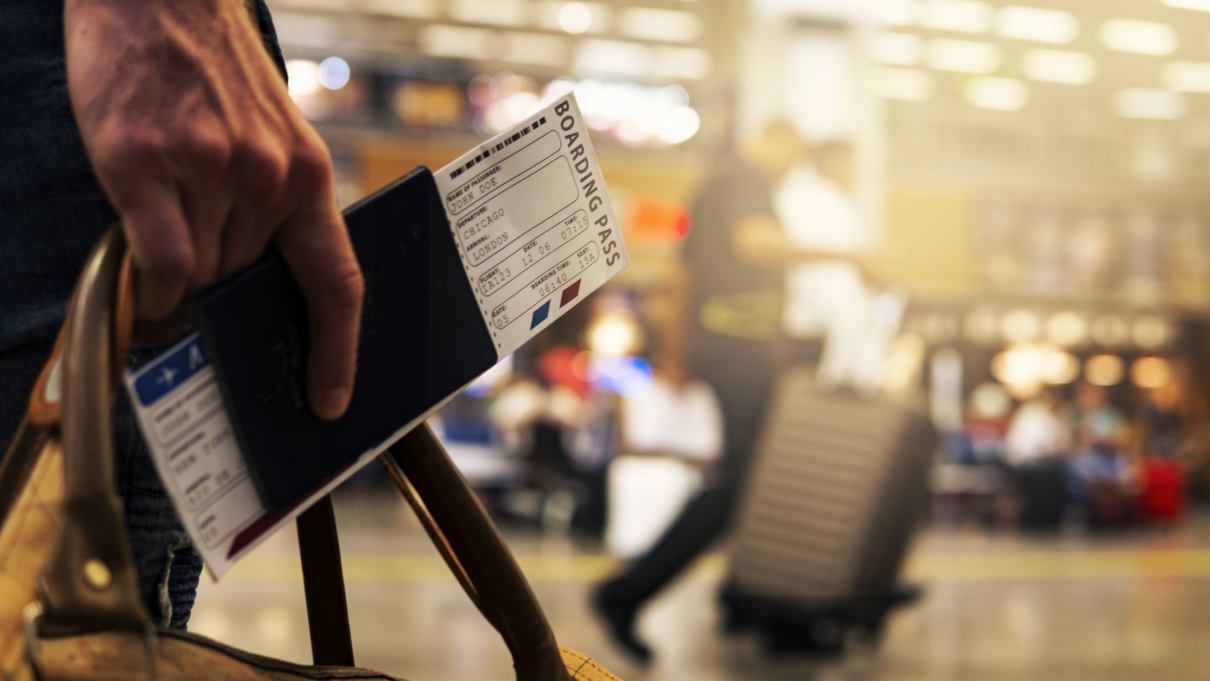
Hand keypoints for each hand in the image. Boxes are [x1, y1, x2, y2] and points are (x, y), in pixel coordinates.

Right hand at [65, 0, 362, 419]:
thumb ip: (271, 211)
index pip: (337, 283)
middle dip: (224, 305)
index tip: (329, 399)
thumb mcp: (273, 140)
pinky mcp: (143, 163)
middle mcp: (265, 179)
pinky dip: (150, 286)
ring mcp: (206, 171)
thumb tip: (251, 293)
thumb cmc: (215, 76)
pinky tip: (144, 279)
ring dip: (180, 289)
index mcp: (308, 177)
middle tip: (202, 309)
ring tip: (163, 265)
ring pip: (199, 279)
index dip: (337, 351)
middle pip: (246, 287)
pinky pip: (157, 262)